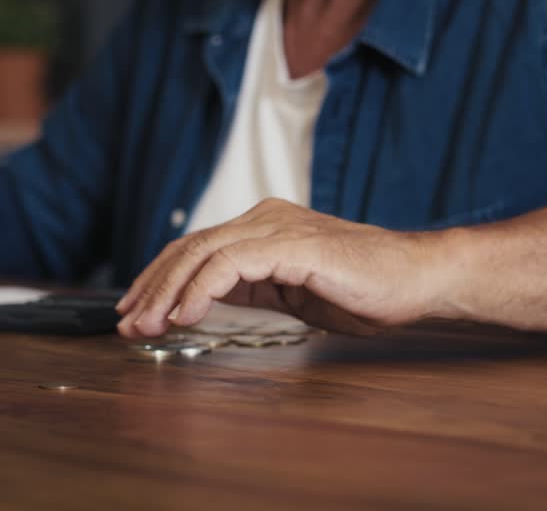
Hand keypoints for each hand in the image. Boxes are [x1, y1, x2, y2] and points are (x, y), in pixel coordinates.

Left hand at [115, 199, 451, 337]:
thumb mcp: (293, 293)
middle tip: (127, 324)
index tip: (136, 313)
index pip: (195, 249)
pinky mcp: (293, 245)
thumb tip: (204, 303)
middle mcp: (265, 219)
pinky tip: (187, 315)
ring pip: (202, 252)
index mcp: (263, 228)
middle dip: (151, 287)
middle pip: (189, 247)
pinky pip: (232, 263)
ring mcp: (279, 228)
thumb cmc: (366, 288)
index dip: (159, 279)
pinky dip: (202, 290)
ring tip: (148, 326)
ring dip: (167, 292)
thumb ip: (251, 289)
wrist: (419, 278)